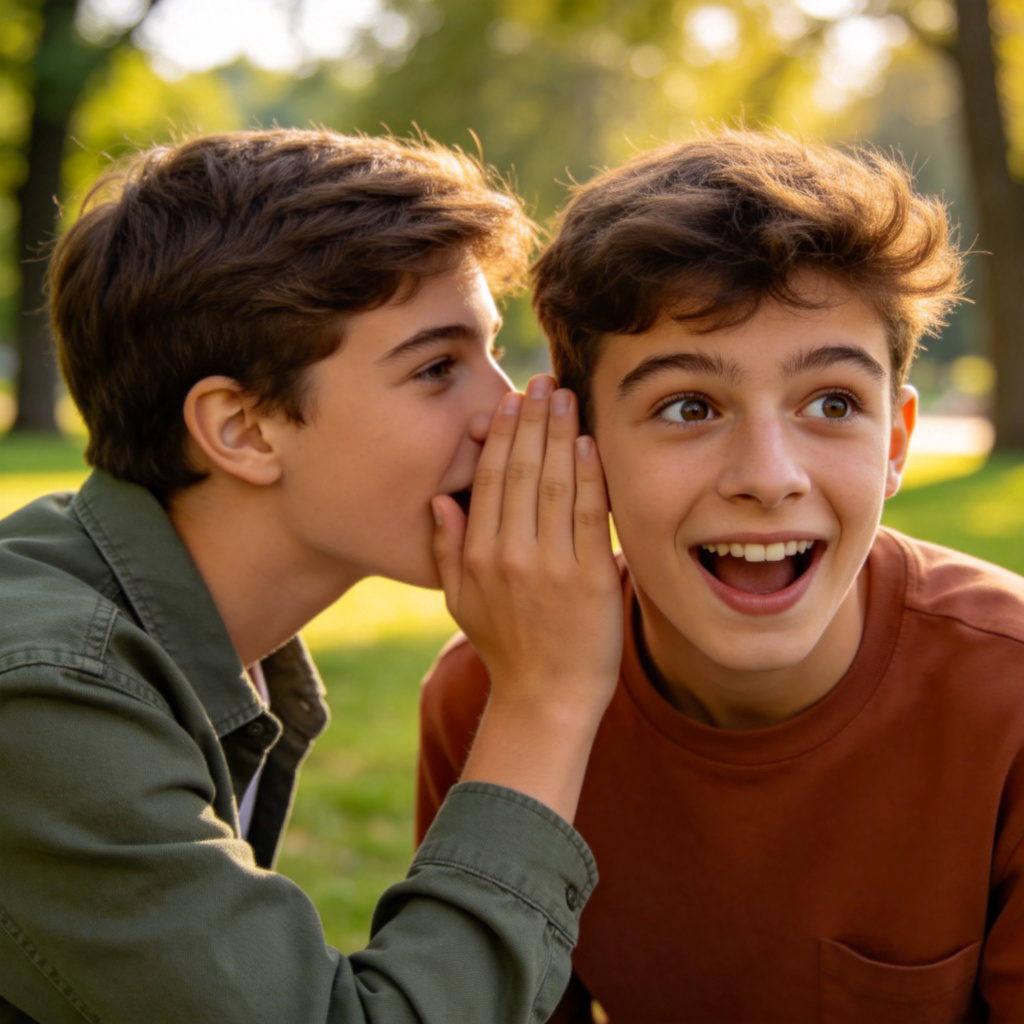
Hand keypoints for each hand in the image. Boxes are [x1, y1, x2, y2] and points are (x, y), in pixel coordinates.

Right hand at [430, 375, 622, 821]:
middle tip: (542, 382)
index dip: (501, 434)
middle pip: (523, 470)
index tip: (511, 401)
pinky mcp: (591, 578)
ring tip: (565, 396)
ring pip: (556, 482)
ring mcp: (552, 565)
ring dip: (560, 433)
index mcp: (478, 556)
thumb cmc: (505, 648)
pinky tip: (588, 442)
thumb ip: (447, 550)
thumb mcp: (460, 601)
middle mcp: (511, 555)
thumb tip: (438, 500)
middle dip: (532, 420)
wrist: (546, 699)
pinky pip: (591, 513)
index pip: (490, 479)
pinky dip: (590, 474)